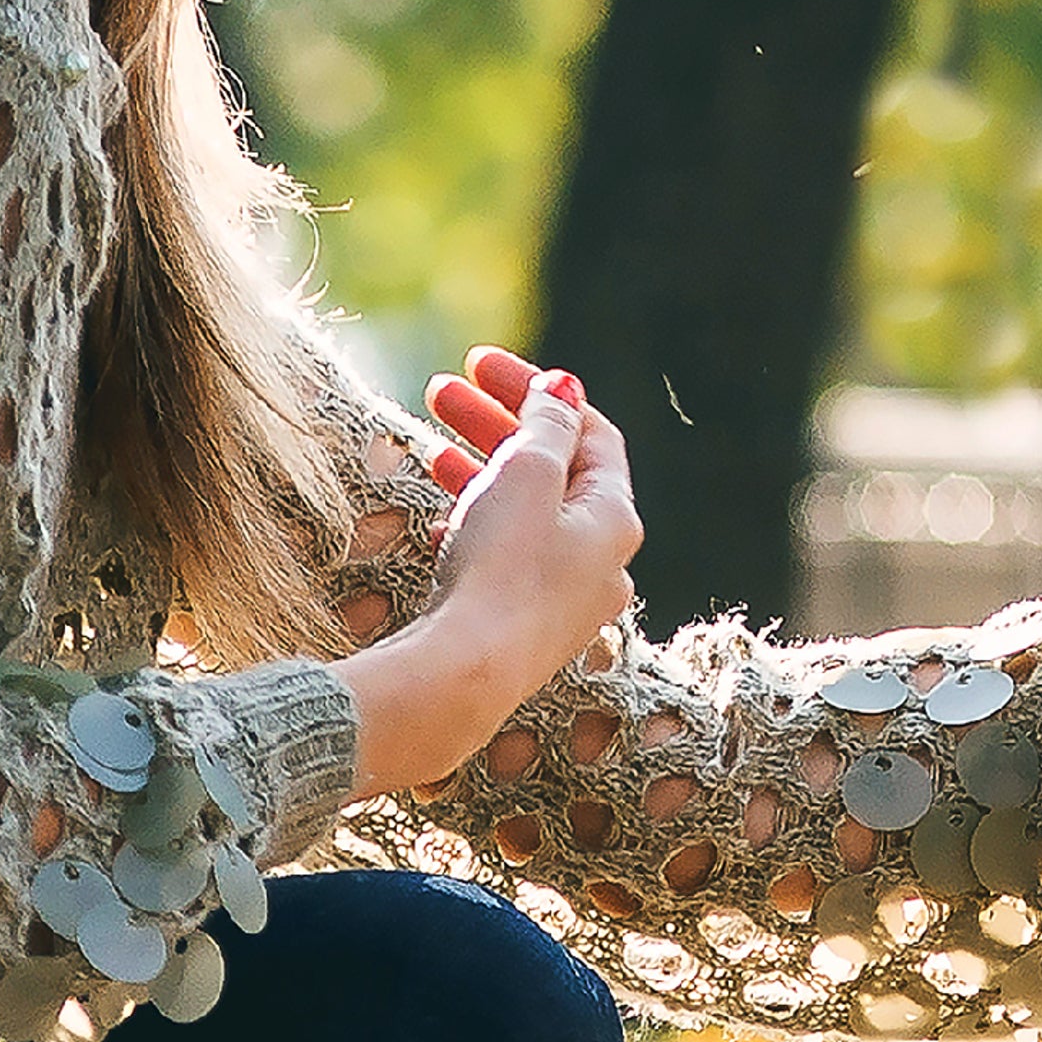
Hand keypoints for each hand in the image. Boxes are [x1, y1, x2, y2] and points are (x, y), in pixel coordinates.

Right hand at [338, 360, 642, 795]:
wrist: (464, 676)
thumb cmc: (502, 568)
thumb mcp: (526, 475)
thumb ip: (547, 426)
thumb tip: (564, 392)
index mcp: (616, 520)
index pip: (590, 434)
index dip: (538, 392)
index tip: (482, 365)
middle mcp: (603, 562)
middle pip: (554, 471)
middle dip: (498, 425)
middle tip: (441, 390)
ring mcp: (564, 599)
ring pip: (526, 514)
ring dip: (479, 468)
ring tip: (426, 439)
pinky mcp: (524, 628)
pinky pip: (508, 557)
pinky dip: (477, 521)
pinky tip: (438, 510)